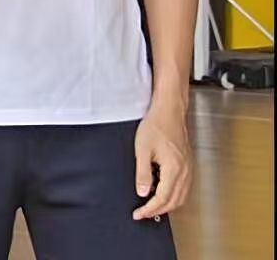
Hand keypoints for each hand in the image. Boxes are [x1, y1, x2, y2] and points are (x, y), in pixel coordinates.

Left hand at [132, 100, 191, 219]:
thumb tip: (143, 192)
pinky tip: (162, 193)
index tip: (139, 214)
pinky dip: (173, 196)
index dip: (150, 209)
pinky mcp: (187, 165)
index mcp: (174, 169)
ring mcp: (188, 169)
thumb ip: (143, 173)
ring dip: (167, 205)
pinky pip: (183, 188)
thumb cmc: (156, 126)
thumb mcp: (142, 150)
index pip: (163, 198)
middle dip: (159, 211)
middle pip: (175, 201)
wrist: (169, 112)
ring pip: (181, 196)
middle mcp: (185, 171)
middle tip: (143, 214)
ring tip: (151, 207)